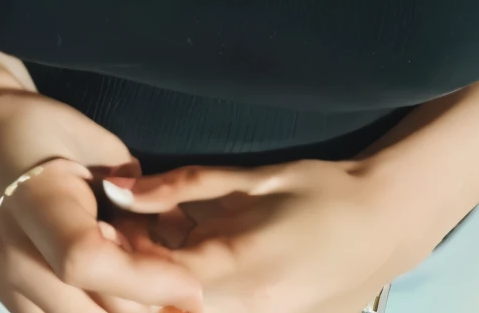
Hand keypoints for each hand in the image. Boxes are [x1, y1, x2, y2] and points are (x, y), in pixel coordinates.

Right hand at [0, 63, 204, 311]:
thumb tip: (168, 217)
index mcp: (34, 201)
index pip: (84, 259)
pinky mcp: (0, 296)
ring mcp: (0, 282)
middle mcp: (11, 253)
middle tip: (186, 299)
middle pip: (82, 311)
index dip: (141, 279)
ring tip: (155, 298)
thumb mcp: (82, 134)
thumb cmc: (29, 124)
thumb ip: (126, 177)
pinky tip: (116, 298)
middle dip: (142, 311)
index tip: (188, 285)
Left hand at [102, 155, 428, 312]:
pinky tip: (178, 257)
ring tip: (144, 241)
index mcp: (239, 271)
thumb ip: (182, 187)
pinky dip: (182, 290)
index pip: (154, 280)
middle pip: (160, 306)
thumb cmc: (322, 191)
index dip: (115, 260)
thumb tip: (117, 188)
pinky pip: (205, 310)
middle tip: (112, 233)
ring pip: (180, 310)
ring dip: (154, 282)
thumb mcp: (251, 179)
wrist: (386, 226)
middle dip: (127, 275)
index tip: (93, 233)